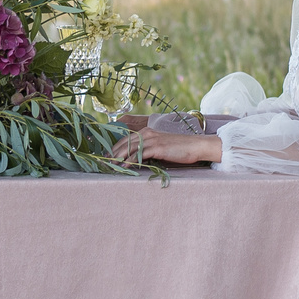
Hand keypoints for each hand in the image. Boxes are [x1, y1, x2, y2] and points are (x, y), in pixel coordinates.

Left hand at [107, 127, 222, 166]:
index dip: (115, 148)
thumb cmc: (179, 149)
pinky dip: (130, 160)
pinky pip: (140, 154)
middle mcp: (147, 133)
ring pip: (130, 148)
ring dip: (118, 157)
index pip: (126, 139)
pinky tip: (123, 166)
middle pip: (125, 143)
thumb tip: (136, 160)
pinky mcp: (157, 147)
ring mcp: (152, 139)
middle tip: (103, 162)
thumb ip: (148, 151)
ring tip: (110, 165)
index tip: (106, 156)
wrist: (195, 146)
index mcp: (147, 132)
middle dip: (112, 153)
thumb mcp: (161, 148)